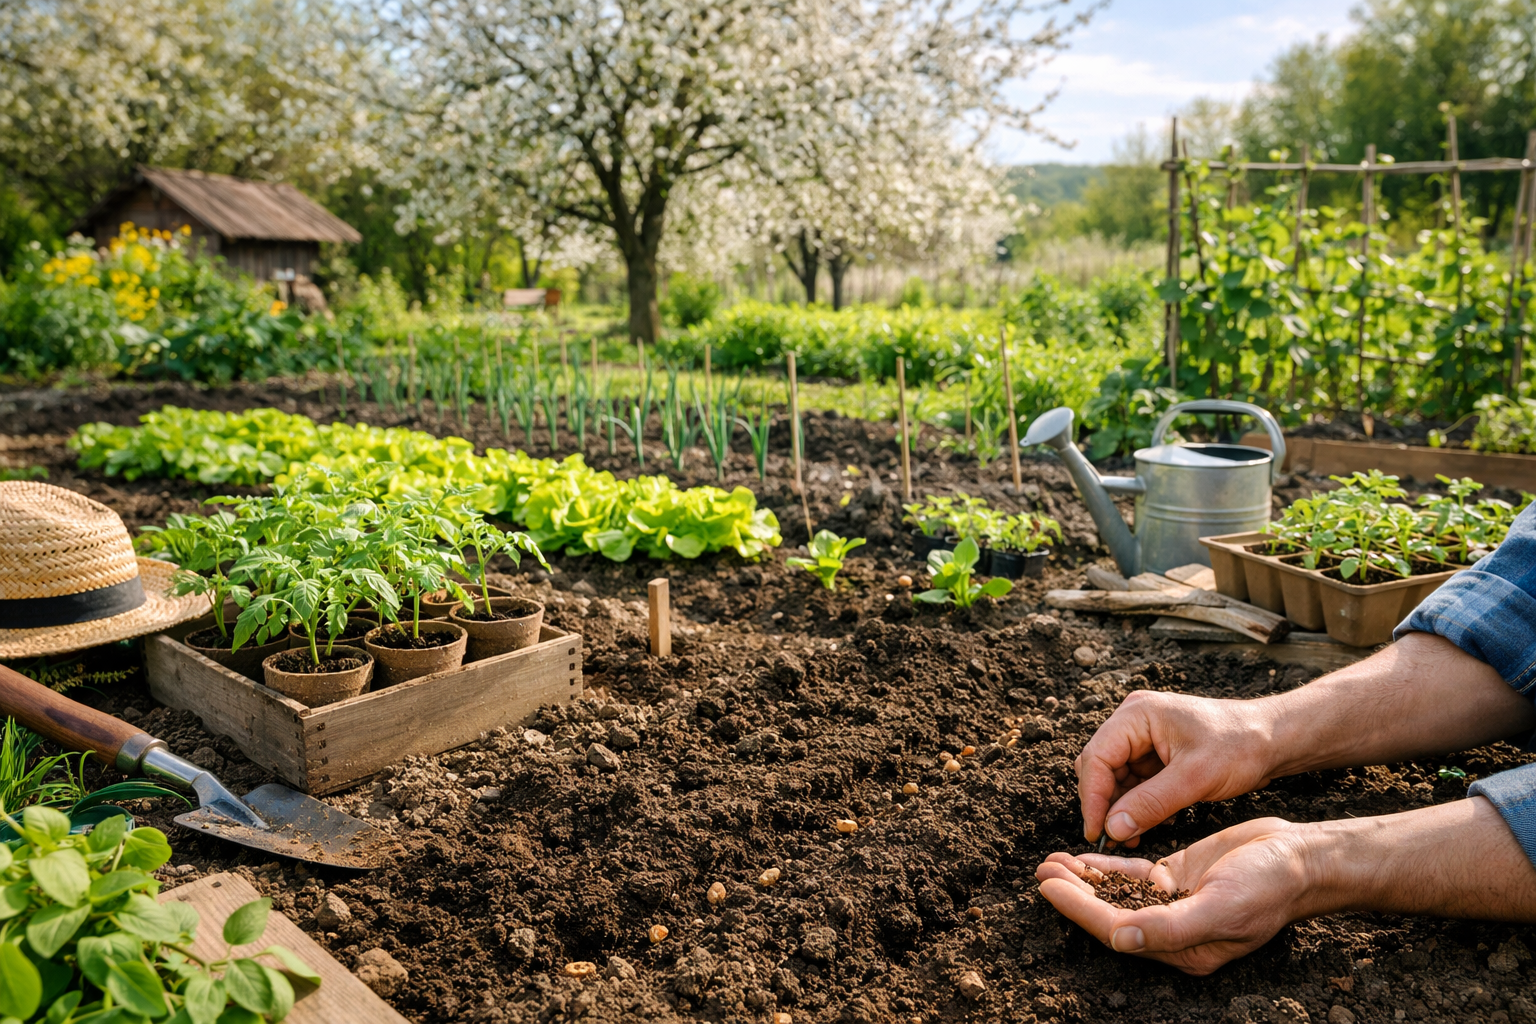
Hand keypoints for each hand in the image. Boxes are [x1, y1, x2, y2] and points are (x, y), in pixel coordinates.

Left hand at [1035, 817, 1312, 974]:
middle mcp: (1173, 930)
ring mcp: (1174, 903)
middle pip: (1109, 913)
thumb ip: (1169, 927)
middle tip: (1039, 870)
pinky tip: (1083, 858)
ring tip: (1050, 861)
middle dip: (1072, 893)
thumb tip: (1120, 938)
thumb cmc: (1269, 887)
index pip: (1117, 929)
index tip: (1048, 887)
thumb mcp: (1221, 907)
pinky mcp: (1178, 878)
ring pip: (1116, 894)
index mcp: (1183, 948)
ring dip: (1084, 879)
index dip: (1078, 909)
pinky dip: (1107, 868)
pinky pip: (1132, 877)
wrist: (1302, 858)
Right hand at [1076, 690, 1277, 846]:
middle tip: (1112, 838)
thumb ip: (1150, 804)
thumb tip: (1112, 829)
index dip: (1092, 797)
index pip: (1097, 757)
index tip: (1097, 832)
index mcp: (1137, 714)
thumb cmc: (1240, 747)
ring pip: (1116, 777)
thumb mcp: (1195, 778)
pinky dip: (1138, 804)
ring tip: (1131, 837)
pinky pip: (1135, 781)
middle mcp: (1134, 721)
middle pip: (1101, 766)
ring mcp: (1144, 736)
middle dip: (1105, 803)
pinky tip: (1150, 824)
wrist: (1274, 739)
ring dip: (1121, 807)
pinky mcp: (1156, 752)